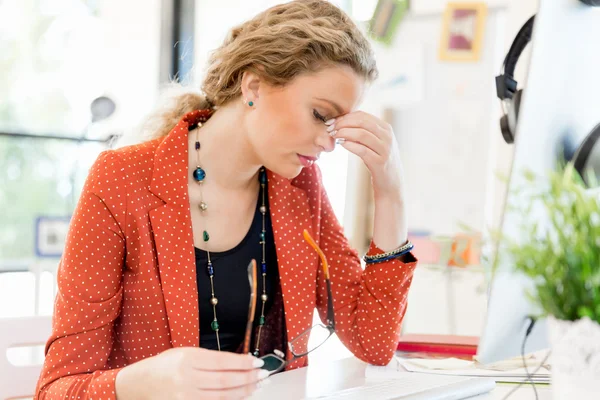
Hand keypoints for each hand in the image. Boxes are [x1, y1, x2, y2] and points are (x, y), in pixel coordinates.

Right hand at [115, 347, 268, 399]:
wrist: (134, 386)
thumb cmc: (160, 367)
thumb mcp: (182, 353)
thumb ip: (208, 358)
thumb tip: (238, 363)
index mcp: (187, 359)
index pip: (223, 361)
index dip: (244, 363)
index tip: (257, 362)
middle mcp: (186, 379)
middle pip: (226, 380)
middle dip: (248, 378)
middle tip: (263, 375)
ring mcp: (185, 397)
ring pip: (222, 396)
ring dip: (243, 391)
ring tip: (256, 386)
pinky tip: (239, 397)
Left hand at [328, 111, 403, 198]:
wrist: (391, 183)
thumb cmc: (378, 160)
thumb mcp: (375, 142)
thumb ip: (364, 131)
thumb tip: (341, 122)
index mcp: (386, 128)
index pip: (362, 115)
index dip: (345, 117)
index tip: (332, 121)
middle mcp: (387, 137)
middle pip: (362, 122)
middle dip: (343, 123)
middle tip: (330, 128)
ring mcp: (385, 149)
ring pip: (362, 134)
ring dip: (344, 133)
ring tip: (334, 135)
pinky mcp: (380, 162)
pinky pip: (362, 150)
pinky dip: (350, 145)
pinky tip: (341, 144)